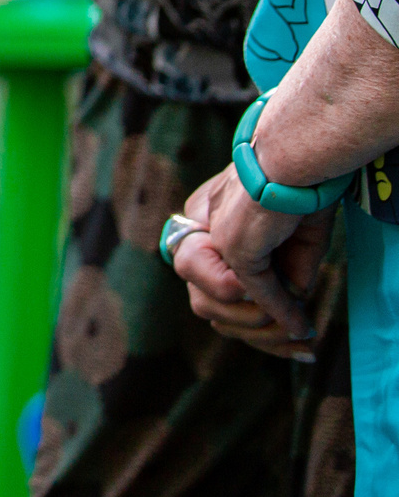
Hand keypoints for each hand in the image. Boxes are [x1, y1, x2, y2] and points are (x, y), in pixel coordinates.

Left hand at [172, 170, 320, 358]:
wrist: (300, 154)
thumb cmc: (300, 184)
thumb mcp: (293, 237)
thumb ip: (285, 273)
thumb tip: (292, 311)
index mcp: (206, 223)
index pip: (207, 285)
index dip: (242, 319)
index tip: (285, 336)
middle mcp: (196, 232)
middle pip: (202, 304)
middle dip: (250, 332)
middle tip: (295, 343)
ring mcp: (208, 241)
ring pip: (214, 305)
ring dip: (258, 325)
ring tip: (295, 328)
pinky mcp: (230, 246)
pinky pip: (248, 292)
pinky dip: (276, 310)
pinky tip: (298, 322)